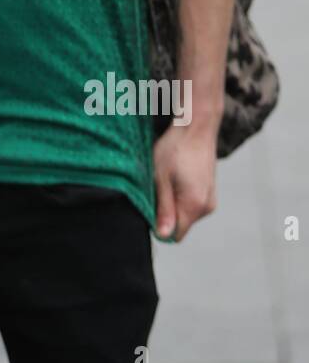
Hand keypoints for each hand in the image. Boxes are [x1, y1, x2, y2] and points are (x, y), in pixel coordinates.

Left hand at [153, 121, 217, 240]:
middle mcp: (207, 207)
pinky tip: (177, 177)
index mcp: (195, 205)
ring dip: (173, 202)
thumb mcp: (160, 178)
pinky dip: (182, 196)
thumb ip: (163, 208)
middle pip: (181, 225)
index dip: (159, 225)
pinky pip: (192, 204)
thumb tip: (163, 235)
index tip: (152, 204)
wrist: (196, 127)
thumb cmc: (175, 149)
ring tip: (168, 179)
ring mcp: (210, 199)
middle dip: (166, 213)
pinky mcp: (210, 192)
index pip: (175, 235)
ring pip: (186, 214)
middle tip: (158, 187)